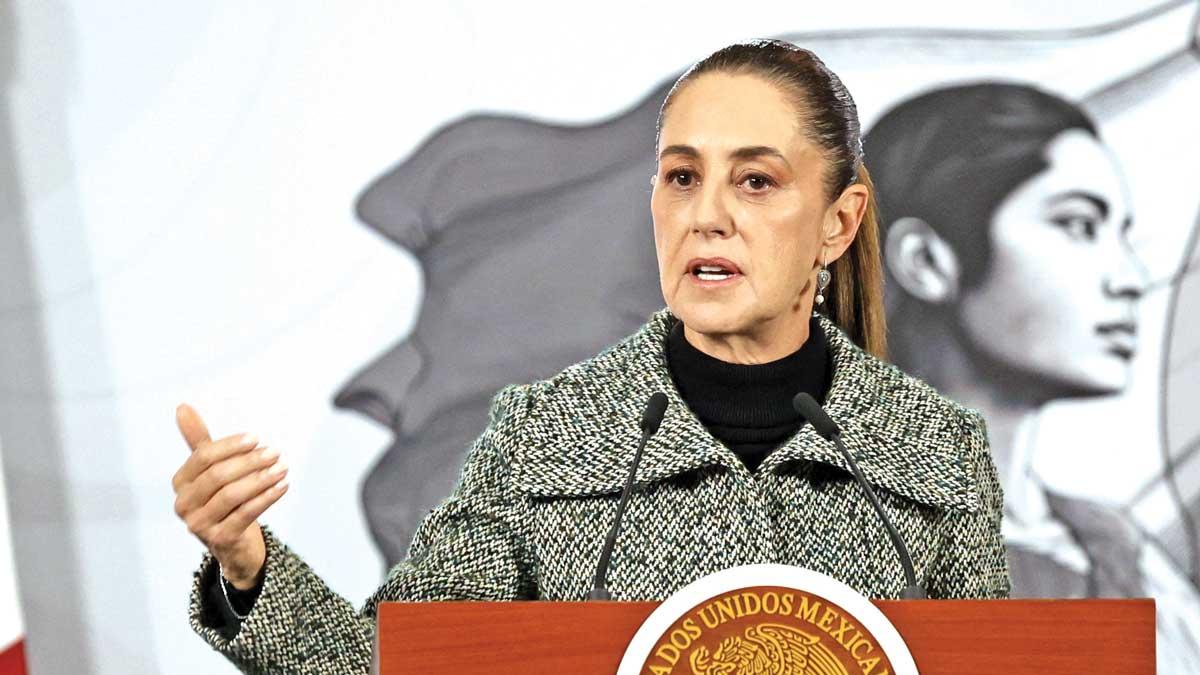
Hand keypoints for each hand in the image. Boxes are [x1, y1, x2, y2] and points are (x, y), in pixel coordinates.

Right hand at [171, 402, 288, 588]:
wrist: (232, 541)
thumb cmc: (222, 498)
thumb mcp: (210, 468)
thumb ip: (198, 440)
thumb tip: (182, 407)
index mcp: (180, 482)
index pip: (203, 457)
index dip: (230, 446)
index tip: (256, 439)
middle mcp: (184, 504)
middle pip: (218, 476)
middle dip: (249, 462)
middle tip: (274, 452)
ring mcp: (199, 524)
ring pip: (232, 495)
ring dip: (261, 479)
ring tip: (282, 468)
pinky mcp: (220, 538)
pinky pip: (246, 514)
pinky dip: (266, 498)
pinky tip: (282, 486)